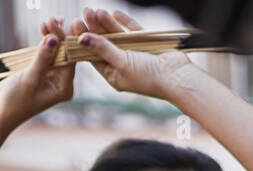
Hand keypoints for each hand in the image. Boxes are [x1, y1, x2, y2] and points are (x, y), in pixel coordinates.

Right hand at [0, 15, 85, 127]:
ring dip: (51, 35)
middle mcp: (61, 82)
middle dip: (59, 35)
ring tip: (47, 21)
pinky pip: (47, 51)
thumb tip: (54, 38)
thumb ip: (42, 59)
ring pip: (56, 50)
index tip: (61, 24)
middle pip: (65, 53)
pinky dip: (45, 40)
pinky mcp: (42, 70)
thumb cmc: (15, 102)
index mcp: (64, 88)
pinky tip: (43, 27)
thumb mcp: (29, 79)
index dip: (66, 40)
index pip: (69, 60)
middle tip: (52, 19)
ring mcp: (52, 76)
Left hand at [77, 8, 192, 100]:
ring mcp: (134, 54)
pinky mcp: (146, 44)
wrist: (176, 77)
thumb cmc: (148, 76)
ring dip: (106, 23)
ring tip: (95, 10)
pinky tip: (114, 12)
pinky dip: (123, 22)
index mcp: (114, 75)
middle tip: (84, 12)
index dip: (84, 42)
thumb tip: (83, 38)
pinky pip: (131, 31)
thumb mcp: (121, 63)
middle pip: (104, 44)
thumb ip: (103, 49)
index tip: (75, 27)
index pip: (94, 57)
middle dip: (94, 29)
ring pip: (116, 36)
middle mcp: (122, 65)